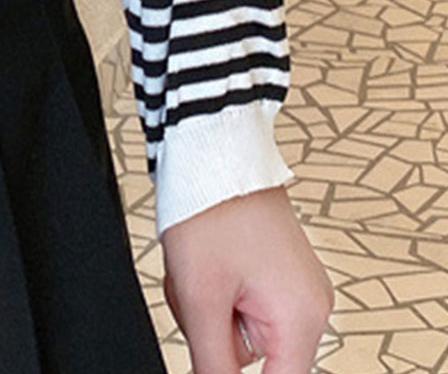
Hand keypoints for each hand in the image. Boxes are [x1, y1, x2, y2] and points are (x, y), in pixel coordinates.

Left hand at [161, 185, 333, 372]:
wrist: (212, 150)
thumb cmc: (211, 207)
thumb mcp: (201, 296)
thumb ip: (213, 362)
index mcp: (302, 317)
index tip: (213, 355)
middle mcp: (309, 304)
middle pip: (253, 355)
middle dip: (213, 330)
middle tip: (194, 290)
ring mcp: (293, 284)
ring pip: (240, 325)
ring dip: (209, 305)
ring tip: (198, 265)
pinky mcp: (275, 269)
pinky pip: (243, 300)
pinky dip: (217, 288)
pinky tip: (205, 259)